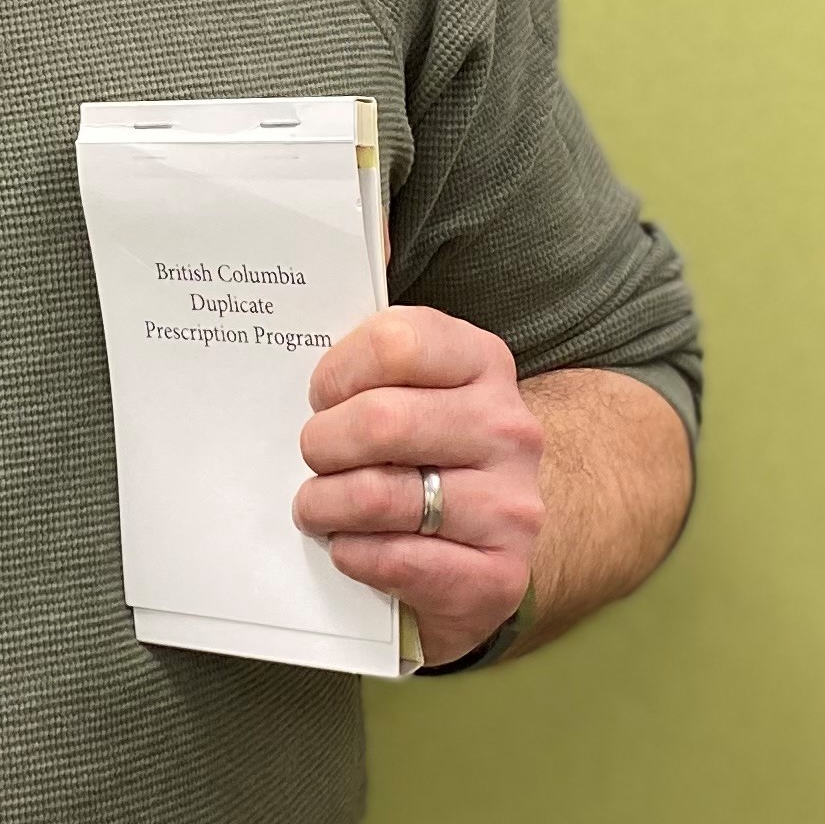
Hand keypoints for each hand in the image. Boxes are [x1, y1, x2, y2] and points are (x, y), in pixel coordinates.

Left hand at [295, 305, 545, 668]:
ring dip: (325, 505)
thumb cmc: (428, 452)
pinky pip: (398, 560)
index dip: (337, 372)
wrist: (494, 540)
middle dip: (321, 444)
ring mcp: (512, 505)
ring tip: (317, 507)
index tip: (321, 398)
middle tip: (312, 458)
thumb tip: (351, 248)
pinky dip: (354, 555)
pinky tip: (351, 547)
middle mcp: (509, 429)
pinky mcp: (500, 575)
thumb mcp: (413, 384)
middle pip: (381, 421)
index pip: (397, 343)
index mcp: (484, 364)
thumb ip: (373, 343)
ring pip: (380, 496)